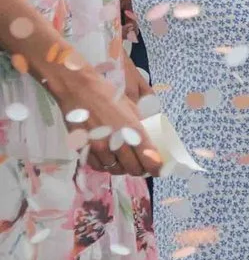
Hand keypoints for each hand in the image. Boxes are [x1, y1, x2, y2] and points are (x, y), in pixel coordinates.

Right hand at [41, 62, 161, 177]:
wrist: (78, 90)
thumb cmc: (108, 95)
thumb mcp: (132, 109)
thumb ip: (139, 127)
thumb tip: (147, 142)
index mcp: (133, 131)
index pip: (149, 159)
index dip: (156, 168)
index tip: (159, 169)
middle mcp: (116, 143)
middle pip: (133, 169)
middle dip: (140, 169)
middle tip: (142, 166)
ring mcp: (98, 148)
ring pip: (115, 169)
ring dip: (122, 168)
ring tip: (125, 163)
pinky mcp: (83, 150)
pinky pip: (98, 166)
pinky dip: (105, 166)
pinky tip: (109, 160)